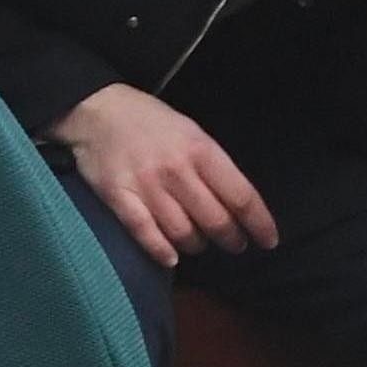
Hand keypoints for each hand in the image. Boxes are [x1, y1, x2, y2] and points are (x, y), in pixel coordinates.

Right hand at [50, 82, 276, 266]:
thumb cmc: (151, 122)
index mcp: (200, 150)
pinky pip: (146, 235)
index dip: (259, 223)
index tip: (269, 240)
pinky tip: (171, 256)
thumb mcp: (191, 131)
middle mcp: (177, 170)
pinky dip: (162, 251)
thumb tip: (236, 203)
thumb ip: (212, 165)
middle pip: (215, 220)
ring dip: (197, 245)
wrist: (98, 110)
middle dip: (231, 239)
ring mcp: (147, 186)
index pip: (240, 195)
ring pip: (183, 233)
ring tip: (200, 244)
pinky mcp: (119, 198)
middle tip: (235, 244)